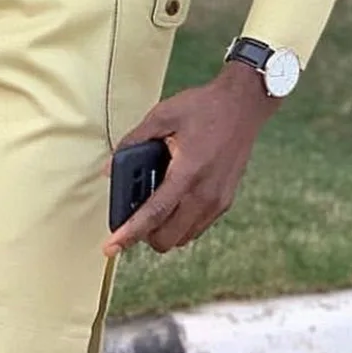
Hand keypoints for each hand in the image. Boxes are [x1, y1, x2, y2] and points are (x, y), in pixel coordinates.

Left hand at [103, 61, 279, 257]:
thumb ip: (133, 142)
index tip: (110, 247)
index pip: (154, 214)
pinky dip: (180, 222)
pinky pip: (197, 226)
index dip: (129, 234)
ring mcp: (218, 200)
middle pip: (168, 237)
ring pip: (183, 237)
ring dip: (164, 230)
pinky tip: (172, 199)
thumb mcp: (162, 115)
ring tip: (152, 203)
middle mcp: (206, 194)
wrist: (243, 105)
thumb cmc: (203, 107)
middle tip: (132, 214)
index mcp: (188, 173)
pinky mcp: (225, 200)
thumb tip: (108, 169)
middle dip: (144, 234)